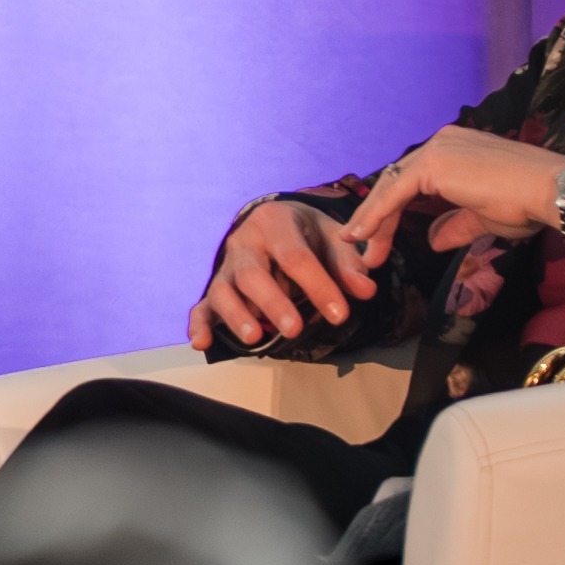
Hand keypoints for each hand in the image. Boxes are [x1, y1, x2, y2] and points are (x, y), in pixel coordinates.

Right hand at [195, 200, 375, 347]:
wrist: (275, 221)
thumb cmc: (307, 233)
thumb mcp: (332, 237)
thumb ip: (348, 263)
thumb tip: (366, 290)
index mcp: (274, 222)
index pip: (295, 256)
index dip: (318, 286)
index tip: (340, 314)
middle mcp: (244, 243)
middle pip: (252, 274)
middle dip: (273, 303)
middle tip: (295, 329)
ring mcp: (226, 267)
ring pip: (223, 291)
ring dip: (236, 315)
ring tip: (255, 338)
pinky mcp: (216, 288)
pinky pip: (201, 306)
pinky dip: (199, 325)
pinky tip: (202, 343)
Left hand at [337, 128, 564, 274]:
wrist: (551, 192)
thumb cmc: (527, 203)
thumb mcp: (483, 217)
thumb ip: (455, 225)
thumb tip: (433, 240)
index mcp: (454, 150)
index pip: (411, 181)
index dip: (392, 212)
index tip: (379, 240)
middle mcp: (442, 143)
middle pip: (396, 183)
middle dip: (378, 219)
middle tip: (368, 252)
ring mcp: (437, 149)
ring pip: (391, 187)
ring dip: (373, 221)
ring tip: (361, 250)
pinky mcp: (434, 163)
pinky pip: (395, 192)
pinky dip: (376, 214)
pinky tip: (364, 235)